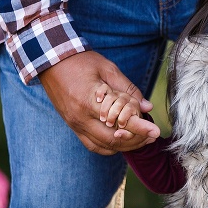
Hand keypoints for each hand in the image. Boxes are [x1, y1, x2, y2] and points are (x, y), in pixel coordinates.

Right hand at [40, 51, 160, 154]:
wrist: (51, 60)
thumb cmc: (81, 61)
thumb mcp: (108, 69)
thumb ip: (128, 90)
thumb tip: (147, 107)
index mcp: (89, 102)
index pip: (119, 122)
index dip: (140, 128)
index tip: (156, 131)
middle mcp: (80, 118)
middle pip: (112, 140)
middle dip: (135, 140)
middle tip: (152, 136)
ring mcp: (74, 124)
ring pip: (102, 145)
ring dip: (123, 145)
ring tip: (141, 139)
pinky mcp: (72, 125)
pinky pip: (91, 144)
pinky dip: (108, 146)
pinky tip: (121, 140)